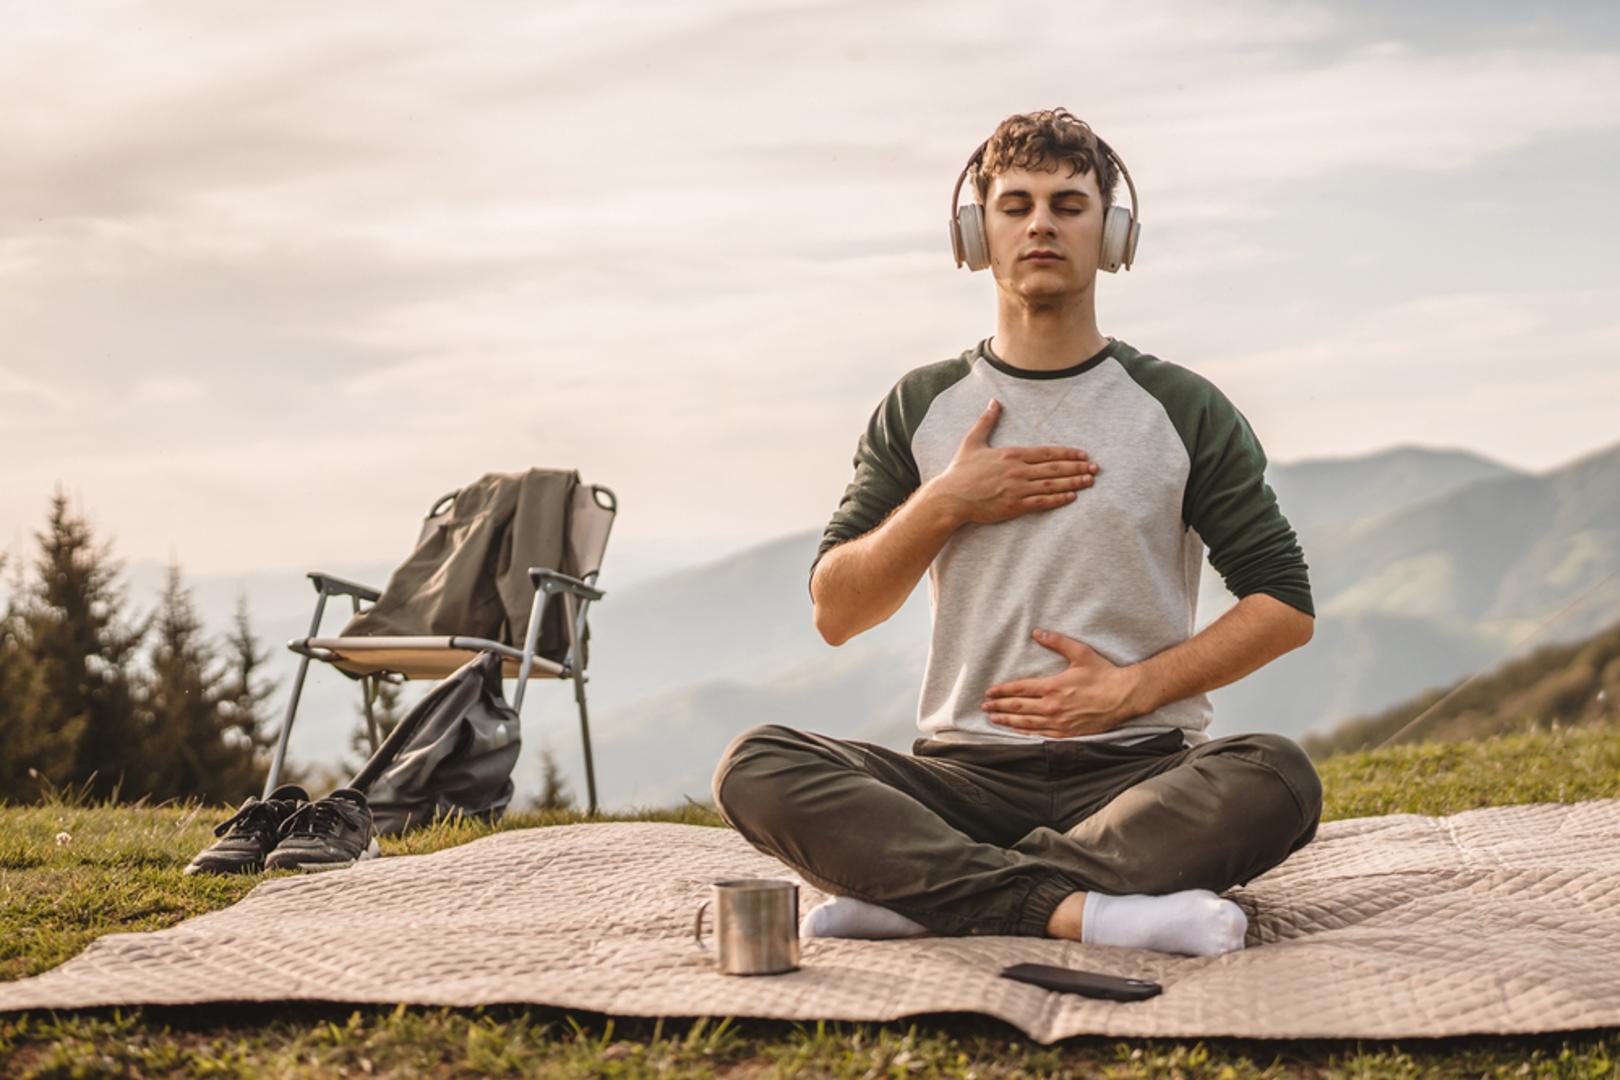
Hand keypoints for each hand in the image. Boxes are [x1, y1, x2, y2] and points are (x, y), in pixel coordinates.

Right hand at [932, 399, 1098, 526]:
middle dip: (1077, 467)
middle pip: (1054, 468)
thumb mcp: (972, 441)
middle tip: (1096, 468)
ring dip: (1073, 482)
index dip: (1067, 453)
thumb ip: (986, 421)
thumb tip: (994, 402)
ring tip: (1089, 481)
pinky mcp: (1014, 506)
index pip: (1046, 452)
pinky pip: (1042, 502)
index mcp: (1011, 455)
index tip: (1083, 454)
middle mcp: (1018, 471)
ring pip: (1052, 485)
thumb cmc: (960, 471)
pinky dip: (1058, 499)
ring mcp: (1017, 489)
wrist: (950, 497)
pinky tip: (1072, 497)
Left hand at [981, 628, 1140, 736]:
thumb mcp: (1081, 653)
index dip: (1002, 691)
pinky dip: (1025, 732)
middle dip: (999, 706)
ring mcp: (1059, 721)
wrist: (1124, 697)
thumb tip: (1037, 632)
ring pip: (1026, 722)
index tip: (989, 692)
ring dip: (1007, 720)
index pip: (1020, 689)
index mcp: (1053, 687)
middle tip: (984, 706)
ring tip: (993, 718)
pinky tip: (1015, 730)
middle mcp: (1052, 706)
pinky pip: (1041, 734)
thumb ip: (1057, 642)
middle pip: (1018, 707)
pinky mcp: (1067, 732)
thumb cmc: (1103, 674)